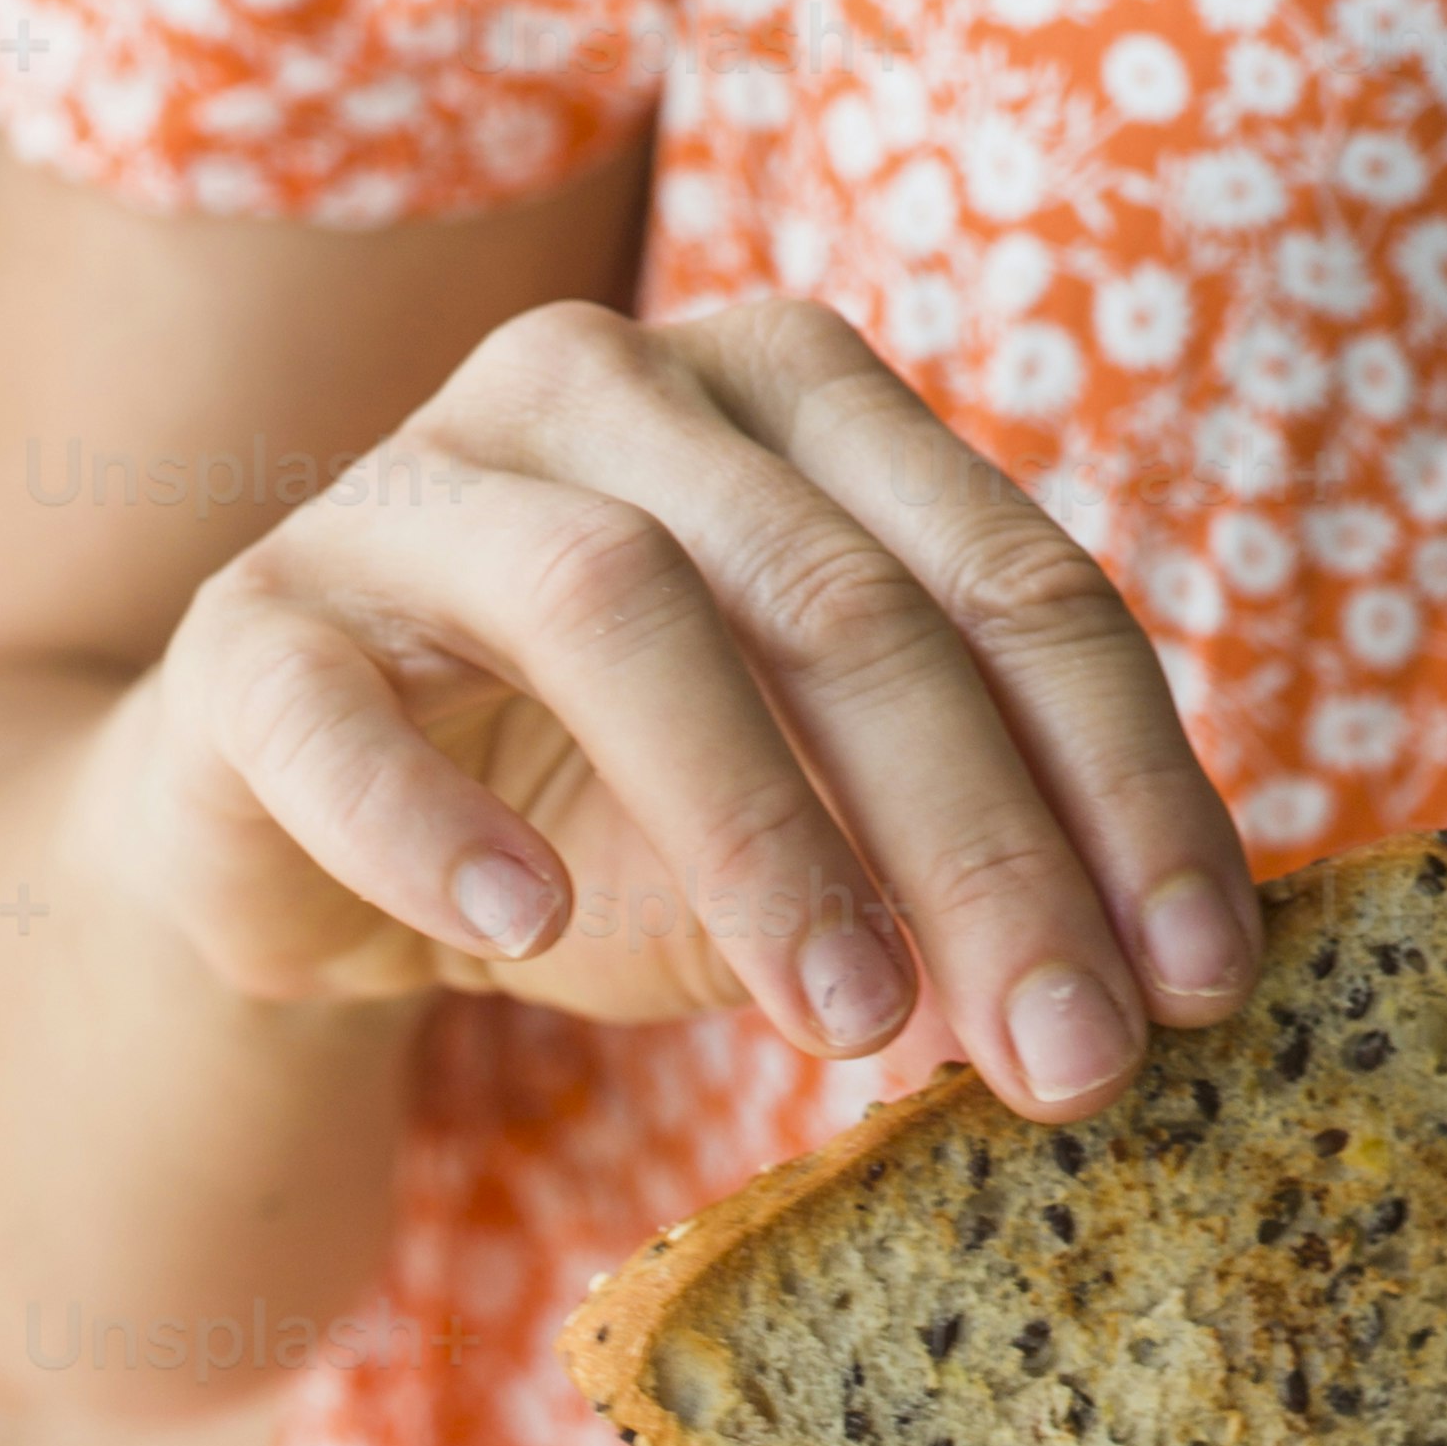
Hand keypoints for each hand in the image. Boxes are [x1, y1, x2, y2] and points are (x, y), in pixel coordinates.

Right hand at [70, 292, 1261, 1117]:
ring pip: (616, 605)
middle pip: (840, 598)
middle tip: (1064, 1059)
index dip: (1122, 787)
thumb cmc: (582, 820)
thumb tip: (1131, 997)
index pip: (1006, 580)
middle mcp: (609, 386)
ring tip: (849, 1024)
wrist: (288, 845)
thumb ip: (948, 874)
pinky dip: (435, 825)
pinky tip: (521, 935)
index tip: (1195, 988)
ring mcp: (415, 485)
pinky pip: (339, 712)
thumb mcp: (808, 842)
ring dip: (758, 830)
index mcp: (792, 400)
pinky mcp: (251, 624)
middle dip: (981, 843)